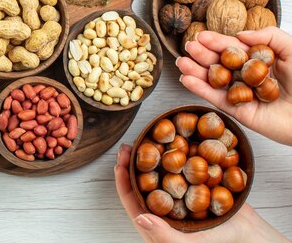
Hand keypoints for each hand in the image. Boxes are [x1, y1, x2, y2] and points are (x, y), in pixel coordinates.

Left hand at [114, 144, 289, 242]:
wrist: (253, 237)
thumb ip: (164, 235)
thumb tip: (140, 218)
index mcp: (158, 221)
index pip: (133, 200)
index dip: (123, 181)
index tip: (119, 162)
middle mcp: (166, 207)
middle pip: (143, 182)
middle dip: (134, 163)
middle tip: (129, 145)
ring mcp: (180, 195)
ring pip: (160, 173)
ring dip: (152, 156)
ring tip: (147, 138)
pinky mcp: (195, 186)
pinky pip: (181, 169)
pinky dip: (176, 155)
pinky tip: (175, 141)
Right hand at [177, 27, 291, 145]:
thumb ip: (268, 36)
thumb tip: (240, 35)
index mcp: (260, 61)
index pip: (233, 49)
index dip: (216, 42)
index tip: (201, 36)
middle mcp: (248, 77)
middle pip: (219, 63)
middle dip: (202, 55)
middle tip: (188, 47)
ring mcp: (242, 94)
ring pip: (213, 80)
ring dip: (195, 71)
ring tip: (181, 62)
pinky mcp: (238, 111)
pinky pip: (215, 98)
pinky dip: (199, 89)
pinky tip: (187, 79)